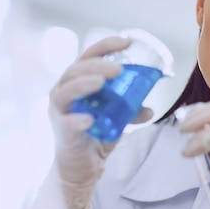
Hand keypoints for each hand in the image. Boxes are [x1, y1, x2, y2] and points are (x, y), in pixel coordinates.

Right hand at [49, 36, 152, 208]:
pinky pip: (66, 121)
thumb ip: (130, 110)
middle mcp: (64, 90)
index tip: (126, 42)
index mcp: (78, 81)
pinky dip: (77, 119)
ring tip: (103, 82)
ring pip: (66, 89)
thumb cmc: (94, 134)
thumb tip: (150, 108)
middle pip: (76, 69)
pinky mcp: (60, 129)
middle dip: (97, 65)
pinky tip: (90, 119)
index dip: (105, 46)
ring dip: (85, 83)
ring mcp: (59, 109)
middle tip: (119, 69)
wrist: (81, 166)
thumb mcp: (116, 118)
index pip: (88, 55)